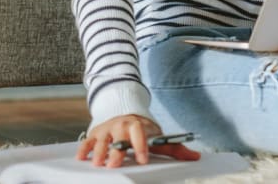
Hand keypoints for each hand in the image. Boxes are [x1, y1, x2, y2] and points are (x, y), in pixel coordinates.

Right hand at [76, 114, 200, 167]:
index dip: (141, 146)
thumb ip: (175, 148)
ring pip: (102, 139)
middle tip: (114, 164)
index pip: (140, 134)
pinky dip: (84, 149)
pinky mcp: (96, 133)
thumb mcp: (158, 137)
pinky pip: (88, 140)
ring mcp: (108, 129)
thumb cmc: (143, 131)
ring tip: (98, 163)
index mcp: (138, 126)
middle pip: (118, 137)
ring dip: (99, 151)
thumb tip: (195, 156)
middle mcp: (121, 125)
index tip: (143, 159)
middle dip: (116, 151)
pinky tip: (82, 158)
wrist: (126, 113)